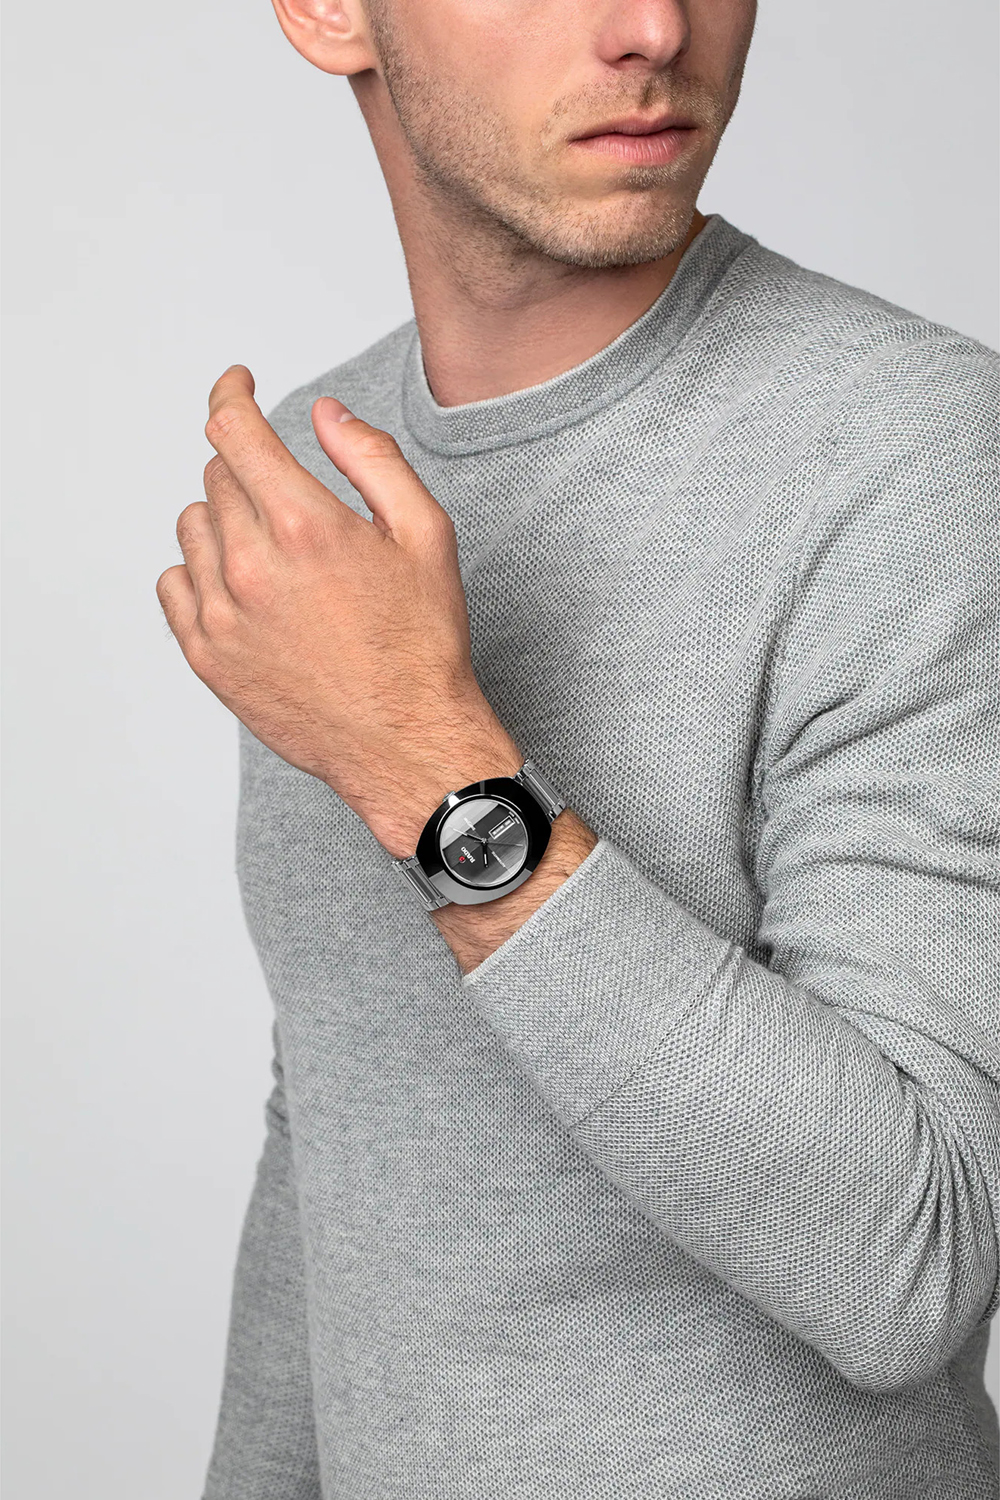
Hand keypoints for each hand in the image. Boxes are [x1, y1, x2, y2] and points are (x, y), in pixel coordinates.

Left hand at [156, 365, 521, 856]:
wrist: (405, 740)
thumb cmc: (422, 644)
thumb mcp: (425, 535)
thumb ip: (371, 460)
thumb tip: (324, 413)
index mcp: (305, 526)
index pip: (233, 429)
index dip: (231, 393)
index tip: (237, 384)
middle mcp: (252, 566)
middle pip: (218, 475)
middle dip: (252, 471)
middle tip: (295, 504)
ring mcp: (222, 615)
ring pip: (193, 527)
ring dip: (226, 520)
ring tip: (278, 555)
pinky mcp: (207, 657)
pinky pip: (174, 584)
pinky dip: (201, 572)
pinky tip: (244, 589)